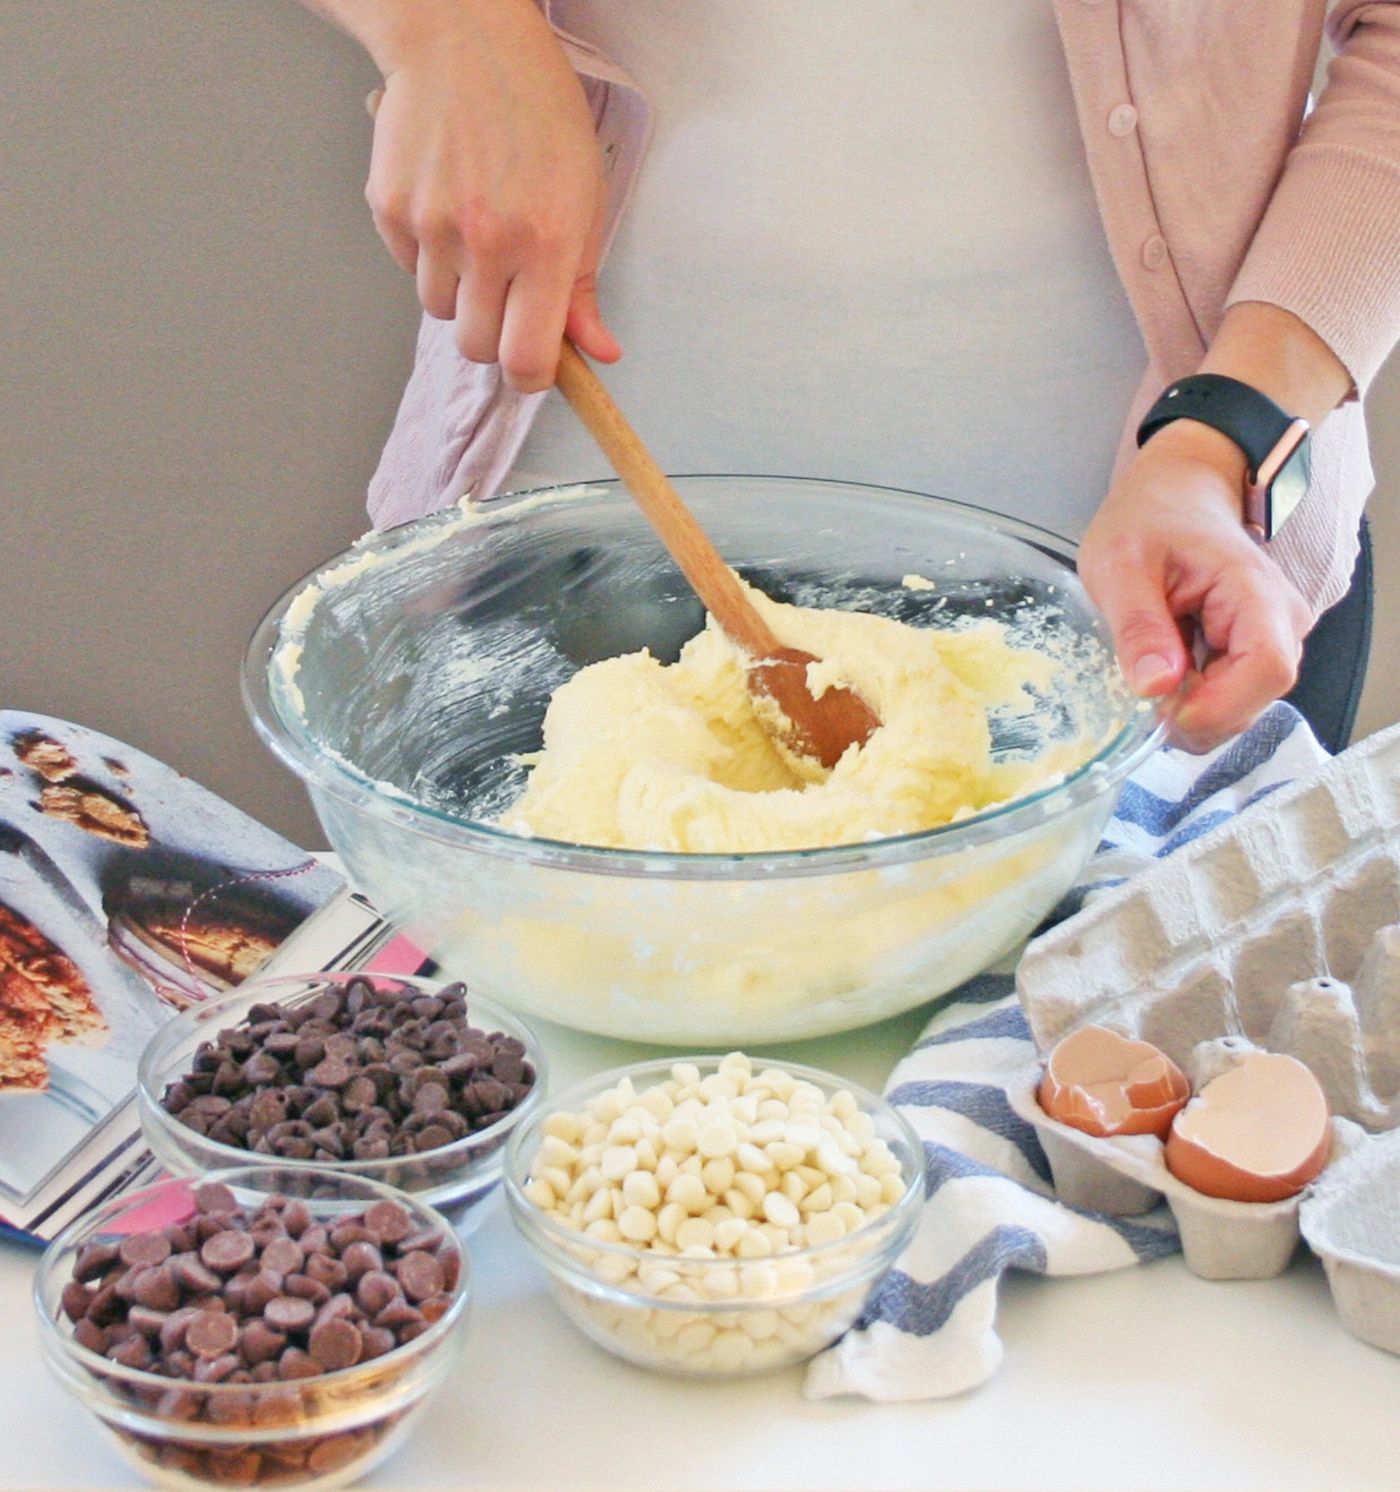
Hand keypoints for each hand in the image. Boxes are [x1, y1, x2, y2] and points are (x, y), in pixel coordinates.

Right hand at [362, 0, 616, 390]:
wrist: (465, 40)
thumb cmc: (537, 112)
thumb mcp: (584, 197)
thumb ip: (583, 286)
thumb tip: (596, 351)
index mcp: (547, 243)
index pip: (527, 359)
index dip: (531, 376)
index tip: (535, 366)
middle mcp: (487, 241)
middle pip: (478, 348)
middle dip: (495, 335)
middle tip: (508, 293)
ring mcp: (432, 226)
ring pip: (442, 312)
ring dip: (461, 292)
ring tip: (478, 232)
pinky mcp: (390, 208)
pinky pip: (408, 270)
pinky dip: (427, 255)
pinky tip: (447, 204)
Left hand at [1078, 419, 1312, 752]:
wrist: (1174, 494)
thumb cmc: (1148, 519)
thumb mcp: (1120, 564)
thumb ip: (1138, 625)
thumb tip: (1156, 686)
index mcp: (1254, 591)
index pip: (1267, 669)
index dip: (1216, 707)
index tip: (1159, 710)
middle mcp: (1281, 621)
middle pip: (1253, 701)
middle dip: (1194, 715)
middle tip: (1138, 686)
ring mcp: (1273, 639)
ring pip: (1239, 707)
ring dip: (1189, 707)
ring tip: (1147, 667)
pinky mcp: (1254, 652)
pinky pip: (1228, 697)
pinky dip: (1191, 698)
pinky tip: (1163, 668)